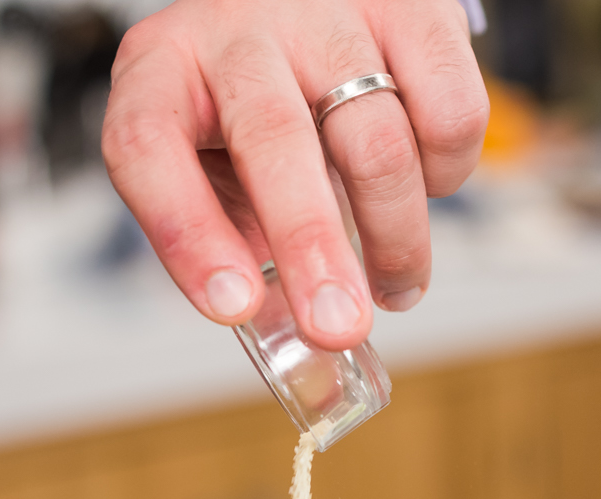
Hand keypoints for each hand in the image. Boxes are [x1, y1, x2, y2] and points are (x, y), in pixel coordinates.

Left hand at [103, 0, 488, 348]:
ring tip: (394, 287)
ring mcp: (326, 13)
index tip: (232, 306)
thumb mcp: (214, 168)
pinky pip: (453, 115)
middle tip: (337, 327)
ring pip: (376, 141)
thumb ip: (239, 252)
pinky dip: (446, 176)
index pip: (147, 146)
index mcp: (162, 69)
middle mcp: (237, 30)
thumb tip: (299, 361)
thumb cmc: (251, 108)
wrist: (307, 6)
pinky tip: (420, 185)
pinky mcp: (412, 10)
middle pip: (273, 141)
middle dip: (311, 248)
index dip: (188, 233)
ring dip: (395, 239)